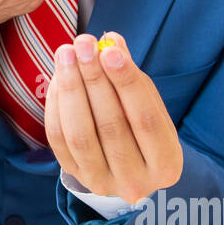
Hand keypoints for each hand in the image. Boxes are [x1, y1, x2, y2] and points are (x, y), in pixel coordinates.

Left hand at [44, 32, 183, 201]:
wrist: (130, 167)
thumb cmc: (143, 127)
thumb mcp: (148, 103)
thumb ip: (131, 75)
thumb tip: (111, 40)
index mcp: (166, 163)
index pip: (145, 119)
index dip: (126, 82)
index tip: (109, 50)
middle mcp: (136, 182)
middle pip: (110, 126)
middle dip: (93, 79)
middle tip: (82, 44)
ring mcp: (103, 184)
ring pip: (80, 135)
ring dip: (71, 89)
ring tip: (66, 54)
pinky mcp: (76, 177)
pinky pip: (58, 140)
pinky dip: (56, 106)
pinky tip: (59, 78)